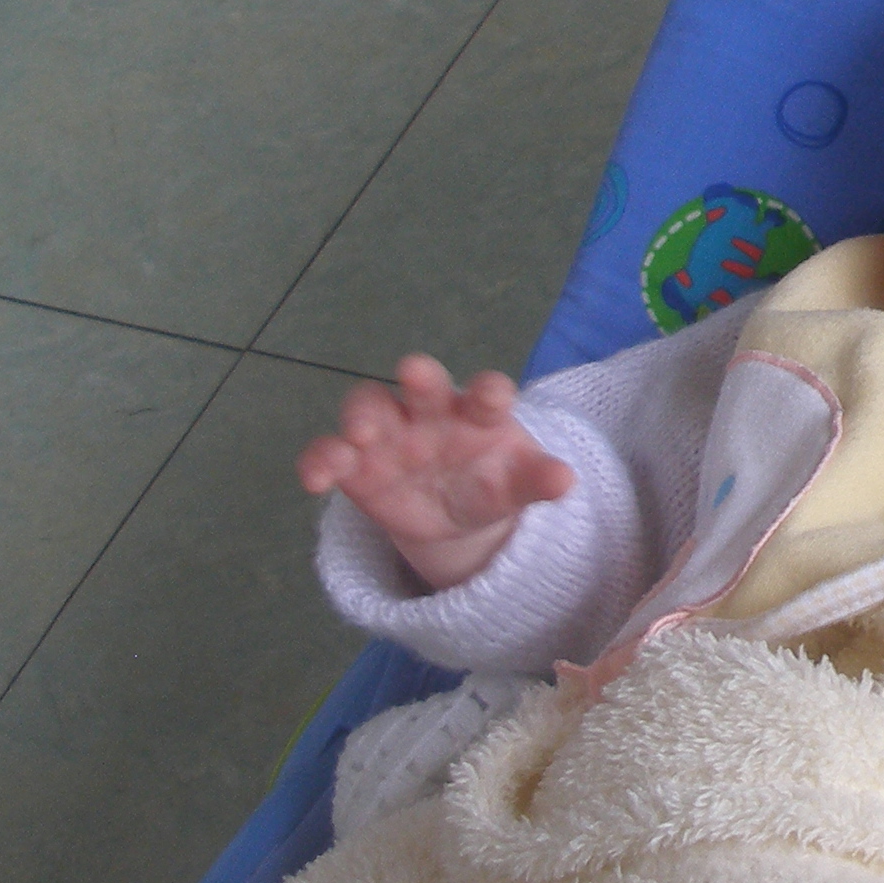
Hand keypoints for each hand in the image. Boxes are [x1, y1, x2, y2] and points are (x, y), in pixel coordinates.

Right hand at [297, 354, 573, 590]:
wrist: (453, 511)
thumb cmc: (492, 480)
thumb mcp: (517, 485)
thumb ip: (538, 480)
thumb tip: (567, 480)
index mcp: (478, 412)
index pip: (487, 393)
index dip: (491, 390)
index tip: (495, 393)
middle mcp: (430, 413)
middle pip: (422, 384)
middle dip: (420, 376)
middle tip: (415, 371)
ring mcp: (389, 434)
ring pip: (367, 408)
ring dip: (361, 416)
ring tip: (361, 436)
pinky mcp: (355, 464)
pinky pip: (328, 454)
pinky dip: (319, 462)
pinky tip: (316, 481)